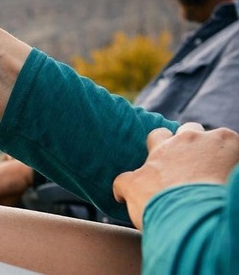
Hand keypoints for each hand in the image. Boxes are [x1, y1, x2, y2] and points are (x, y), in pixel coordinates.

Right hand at [113, 122, 238, 229]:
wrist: (192, 215)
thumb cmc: (160, 205)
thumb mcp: (132, 193)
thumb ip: (124, 184)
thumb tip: (118, 190)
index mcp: (160, 150)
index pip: (158, 135)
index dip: (163, 144)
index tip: (168, 159)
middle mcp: (184, 140)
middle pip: (188, 129)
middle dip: (192, 142)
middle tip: (196, 163)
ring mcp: (210, 142)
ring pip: (216, 135)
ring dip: (217, 148)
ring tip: (219, 169)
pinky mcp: (234, 146)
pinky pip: (236, 144)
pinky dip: (235, 157)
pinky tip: (232, 175)